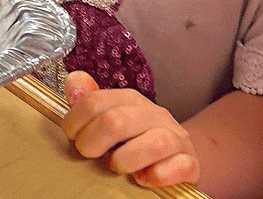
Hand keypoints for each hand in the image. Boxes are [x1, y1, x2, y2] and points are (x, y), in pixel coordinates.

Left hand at [61, 71, 200, 187]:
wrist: (177, 158)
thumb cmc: (135, 139)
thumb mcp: (109, 116)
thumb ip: (88, 100)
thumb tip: (75, 83)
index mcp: (130, 100)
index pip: (95, 102)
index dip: (75, 122)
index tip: (72, 137)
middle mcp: (155, 115)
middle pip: (116, 122)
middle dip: (92, 143)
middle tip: (88, 154)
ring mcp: (176, 138)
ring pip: (153, 144)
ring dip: (125, 160)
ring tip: (115, 166)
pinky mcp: (190, 163)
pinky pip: (179, 166)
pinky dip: (157, 175)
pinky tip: (143, 178)